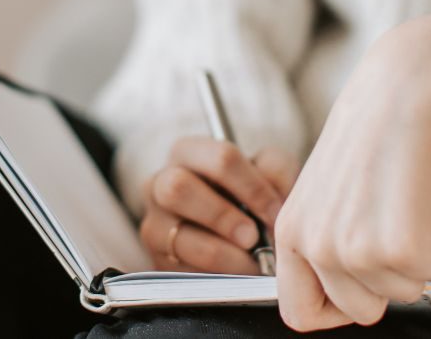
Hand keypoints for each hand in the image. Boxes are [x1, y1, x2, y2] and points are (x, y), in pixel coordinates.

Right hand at [140, 137, 299, 273]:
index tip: (276, 213)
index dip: (253, 188)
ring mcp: (154, 223)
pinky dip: (214, 277)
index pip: (221, 159)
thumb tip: (275, 201)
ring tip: (250, 264)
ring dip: (222, 254)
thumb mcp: (267, 173)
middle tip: (253, 237)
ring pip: (178, 236)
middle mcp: (160, 183)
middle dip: (222, 216)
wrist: (234, 233)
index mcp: (189, 152)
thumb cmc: (250, 195)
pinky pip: (180, 271)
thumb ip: (276, 171)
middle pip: (178, 187)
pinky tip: (235, 277)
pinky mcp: (156, 260)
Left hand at [274, 7, 430, 330]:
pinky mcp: (399, 246)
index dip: (335, 310)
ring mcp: (354, 249)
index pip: (298, 312)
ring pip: (401, 294)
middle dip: (386, 280)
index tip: (358, 289)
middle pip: (360, 311)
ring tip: (402, 203)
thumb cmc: (371, 139)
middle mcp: (315, 244)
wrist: (402, 93)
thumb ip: (324, 242)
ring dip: (414, 256)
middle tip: (389, 227)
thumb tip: (345, 295)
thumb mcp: (325, 194)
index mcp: (290, 231)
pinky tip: (421, 200)